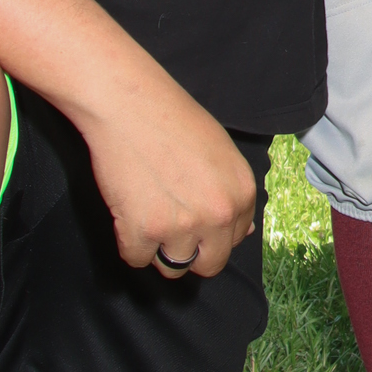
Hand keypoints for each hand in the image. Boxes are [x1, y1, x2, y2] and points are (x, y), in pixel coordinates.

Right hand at [76, 59, 257, 278]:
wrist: (126, 102)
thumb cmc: (170, 117)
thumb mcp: (220, 150)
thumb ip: (232, 193)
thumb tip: (244, 231)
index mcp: (241, 193)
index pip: (234, 240)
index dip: (211, 232)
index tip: (192, 215)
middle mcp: (218, 215)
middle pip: (209, 264)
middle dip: (190, 251)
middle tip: (170, 224)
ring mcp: (181, 227)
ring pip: (172, 268)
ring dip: (158, 248)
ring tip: (147, 213)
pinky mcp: (142, 232)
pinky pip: (136, 259)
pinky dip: (128, 242)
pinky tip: (128, 211)